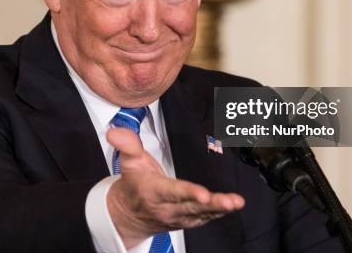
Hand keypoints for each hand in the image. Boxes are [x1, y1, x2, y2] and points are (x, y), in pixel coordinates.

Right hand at [106, 127, 244, 248]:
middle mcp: (168, 207)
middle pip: (192, 206)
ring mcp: (179, 216)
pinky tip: (233, 205)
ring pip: (202, 214)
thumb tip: (116, 131)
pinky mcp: (188, 220)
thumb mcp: (129, 162)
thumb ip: (127, 145)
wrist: (130, 214)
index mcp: (153, 192)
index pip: (172, 192)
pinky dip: (220, 213)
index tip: (203, 194)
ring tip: (236, 202)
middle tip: (230, 201)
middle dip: (212, 204)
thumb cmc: (135, 184)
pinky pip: (206, 217)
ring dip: (221, 209)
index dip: (188, 193)